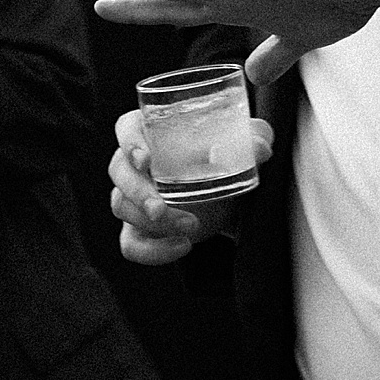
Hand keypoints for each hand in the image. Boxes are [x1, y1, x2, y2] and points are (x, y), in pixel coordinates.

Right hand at [108, 107, 274, 263]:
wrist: (228, 195)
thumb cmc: (224, 156)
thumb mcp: (242, 144)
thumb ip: (254, 139)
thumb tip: (261, 148)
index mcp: (152, 132)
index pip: (126, 129)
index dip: (130, 143)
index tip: (145, 159)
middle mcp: (134, 163)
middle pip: (119, 172)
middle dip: (138, 192)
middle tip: (160, 208)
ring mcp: (133, 198)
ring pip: (122, 206)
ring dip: (151, 221)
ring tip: (191, 225)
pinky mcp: (139, 229)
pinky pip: (131, 244)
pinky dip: (152, 250)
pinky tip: (182, 247)